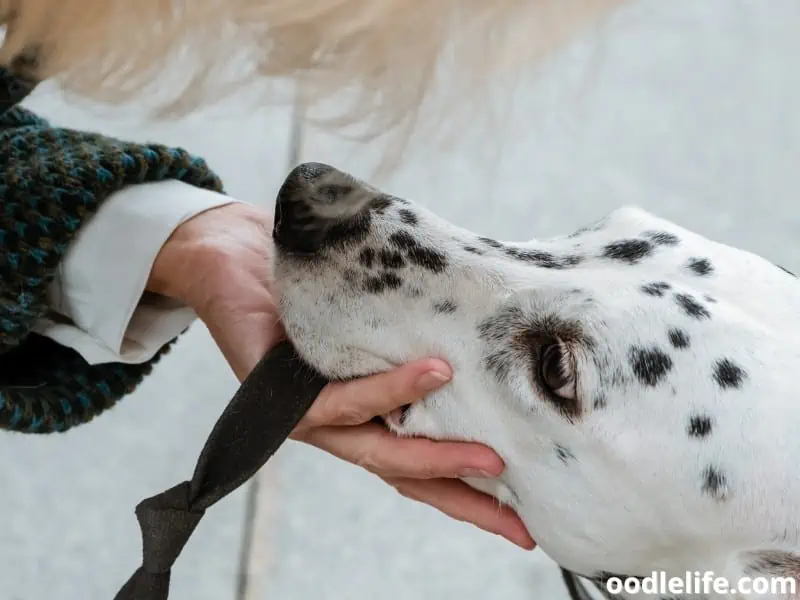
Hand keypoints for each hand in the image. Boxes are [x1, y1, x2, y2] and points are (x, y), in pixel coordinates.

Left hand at [146, 201, 534, 548]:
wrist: (234, 252)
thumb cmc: (315, 285)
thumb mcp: (381, 310)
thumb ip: (424, 326)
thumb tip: (500, 317)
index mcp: (366, 414)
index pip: (421, 465)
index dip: (470, 497)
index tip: (525, 523)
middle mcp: (340, 424)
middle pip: (405, 476)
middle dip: (464, 500)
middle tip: (519, 521)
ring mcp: (307, 415)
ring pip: (375, 450)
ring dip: (436, 455)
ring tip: (489, 457)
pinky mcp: (275, 393)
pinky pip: (337, 401)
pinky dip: (388, 390)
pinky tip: (432, 374)